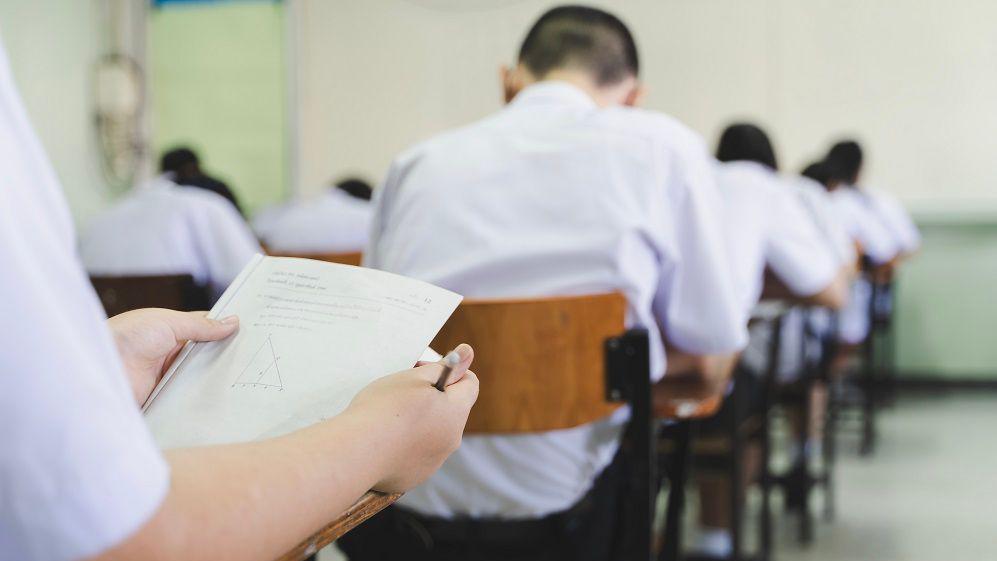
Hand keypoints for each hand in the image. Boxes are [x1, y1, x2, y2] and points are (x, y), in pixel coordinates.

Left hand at [108, 308, 239, 405]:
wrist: (101, 367)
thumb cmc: (127, 337)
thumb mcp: (168, 323)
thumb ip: (201, 325)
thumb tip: (233, 321)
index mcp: (173, 332)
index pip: (207, 331)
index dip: (226, 331)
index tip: (252, 333)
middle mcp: (173, 355)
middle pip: (208, 356)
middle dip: (227, 357)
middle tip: (257, 358)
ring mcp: (170, 377)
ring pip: (203, 378)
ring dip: (218, 378)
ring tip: (249, 378)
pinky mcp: (167, 399)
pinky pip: (190, 399)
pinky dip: (204, 399)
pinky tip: (226, 398)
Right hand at [347, 344, 478, 492]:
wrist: (355, 453)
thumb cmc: (383, 410)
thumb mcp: (414, 378)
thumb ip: (444, 366)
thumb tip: (467, 353)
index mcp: (455, 412)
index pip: (469, 383)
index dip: (448, 371)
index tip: (421, 370)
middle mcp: (451, 440)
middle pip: (450, 410)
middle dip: (430, 397)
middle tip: (401, 391)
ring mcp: (434, 461)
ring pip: (432, 432)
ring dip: (417, 420)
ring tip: (388, 416)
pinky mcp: (415, 476)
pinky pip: (416, 454)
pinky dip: (404, 444)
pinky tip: (383, 439)